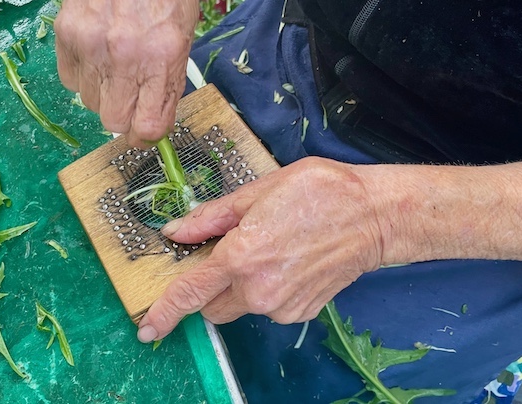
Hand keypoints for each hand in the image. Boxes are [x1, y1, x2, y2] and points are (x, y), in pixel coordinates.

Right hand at [55, 0, 201, 146]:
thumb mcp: (187, 27)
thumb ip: (171, 74)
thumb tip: (158, 112)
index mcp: (163, 55)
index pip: (149, 126)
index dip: (149, 134)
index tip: (148, 128)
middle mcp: (125, 57)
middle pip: (114, 123)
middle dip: (125, 117)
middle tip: (131, 98)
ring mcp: (91, 46)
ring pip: (90, 104)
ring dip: (103, 94)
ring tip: (114, 65)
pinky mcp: (67, 35)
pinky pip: (70, 80)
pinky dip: (82, 76)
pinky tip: (96, 54)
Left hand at [135, 140, 521, 341]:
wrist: (374, 216)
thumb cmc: (317, 192)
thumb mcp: (257, 192)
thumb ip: (211, 218)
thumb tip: (176, 232)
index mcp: (240, 256)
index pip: (190, 294)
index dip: (164, 313)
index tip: (147, 329)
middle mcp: (257, 290)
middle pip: (213, 305)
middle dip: (211, 286)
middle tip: (229, 253)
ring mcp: (281, 306)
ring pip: (241, 306)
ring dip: (241, 287)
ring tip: (270, 249)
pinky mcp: (300, 313)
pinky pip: (268, 307)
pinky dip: (268, 290)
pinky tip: (290, 261)